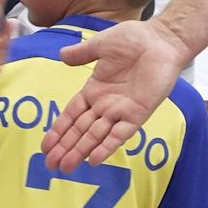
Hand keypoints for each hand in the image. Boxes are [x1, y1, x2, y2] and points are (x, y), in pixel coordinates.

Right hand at [44, 18, 190, 171]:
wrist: (162, 40)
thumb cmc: (134, 39)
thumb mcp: (101, 45)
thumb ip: (82, 54)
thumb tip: (62, 56)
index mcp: (94, 90)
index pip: (71, 115)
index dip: (58, 130)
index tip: (45, 146)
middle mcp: (105, 104)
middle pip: (80, 130)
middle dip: (65, 147)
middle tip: (50, 165)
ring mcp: (121, 111)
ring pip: (96, 136)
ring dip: (81, 151)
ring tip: (66, 167)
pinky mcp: (138, 113)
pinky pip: (120, 133)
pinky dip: (107, 147)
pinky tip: (94, 160)